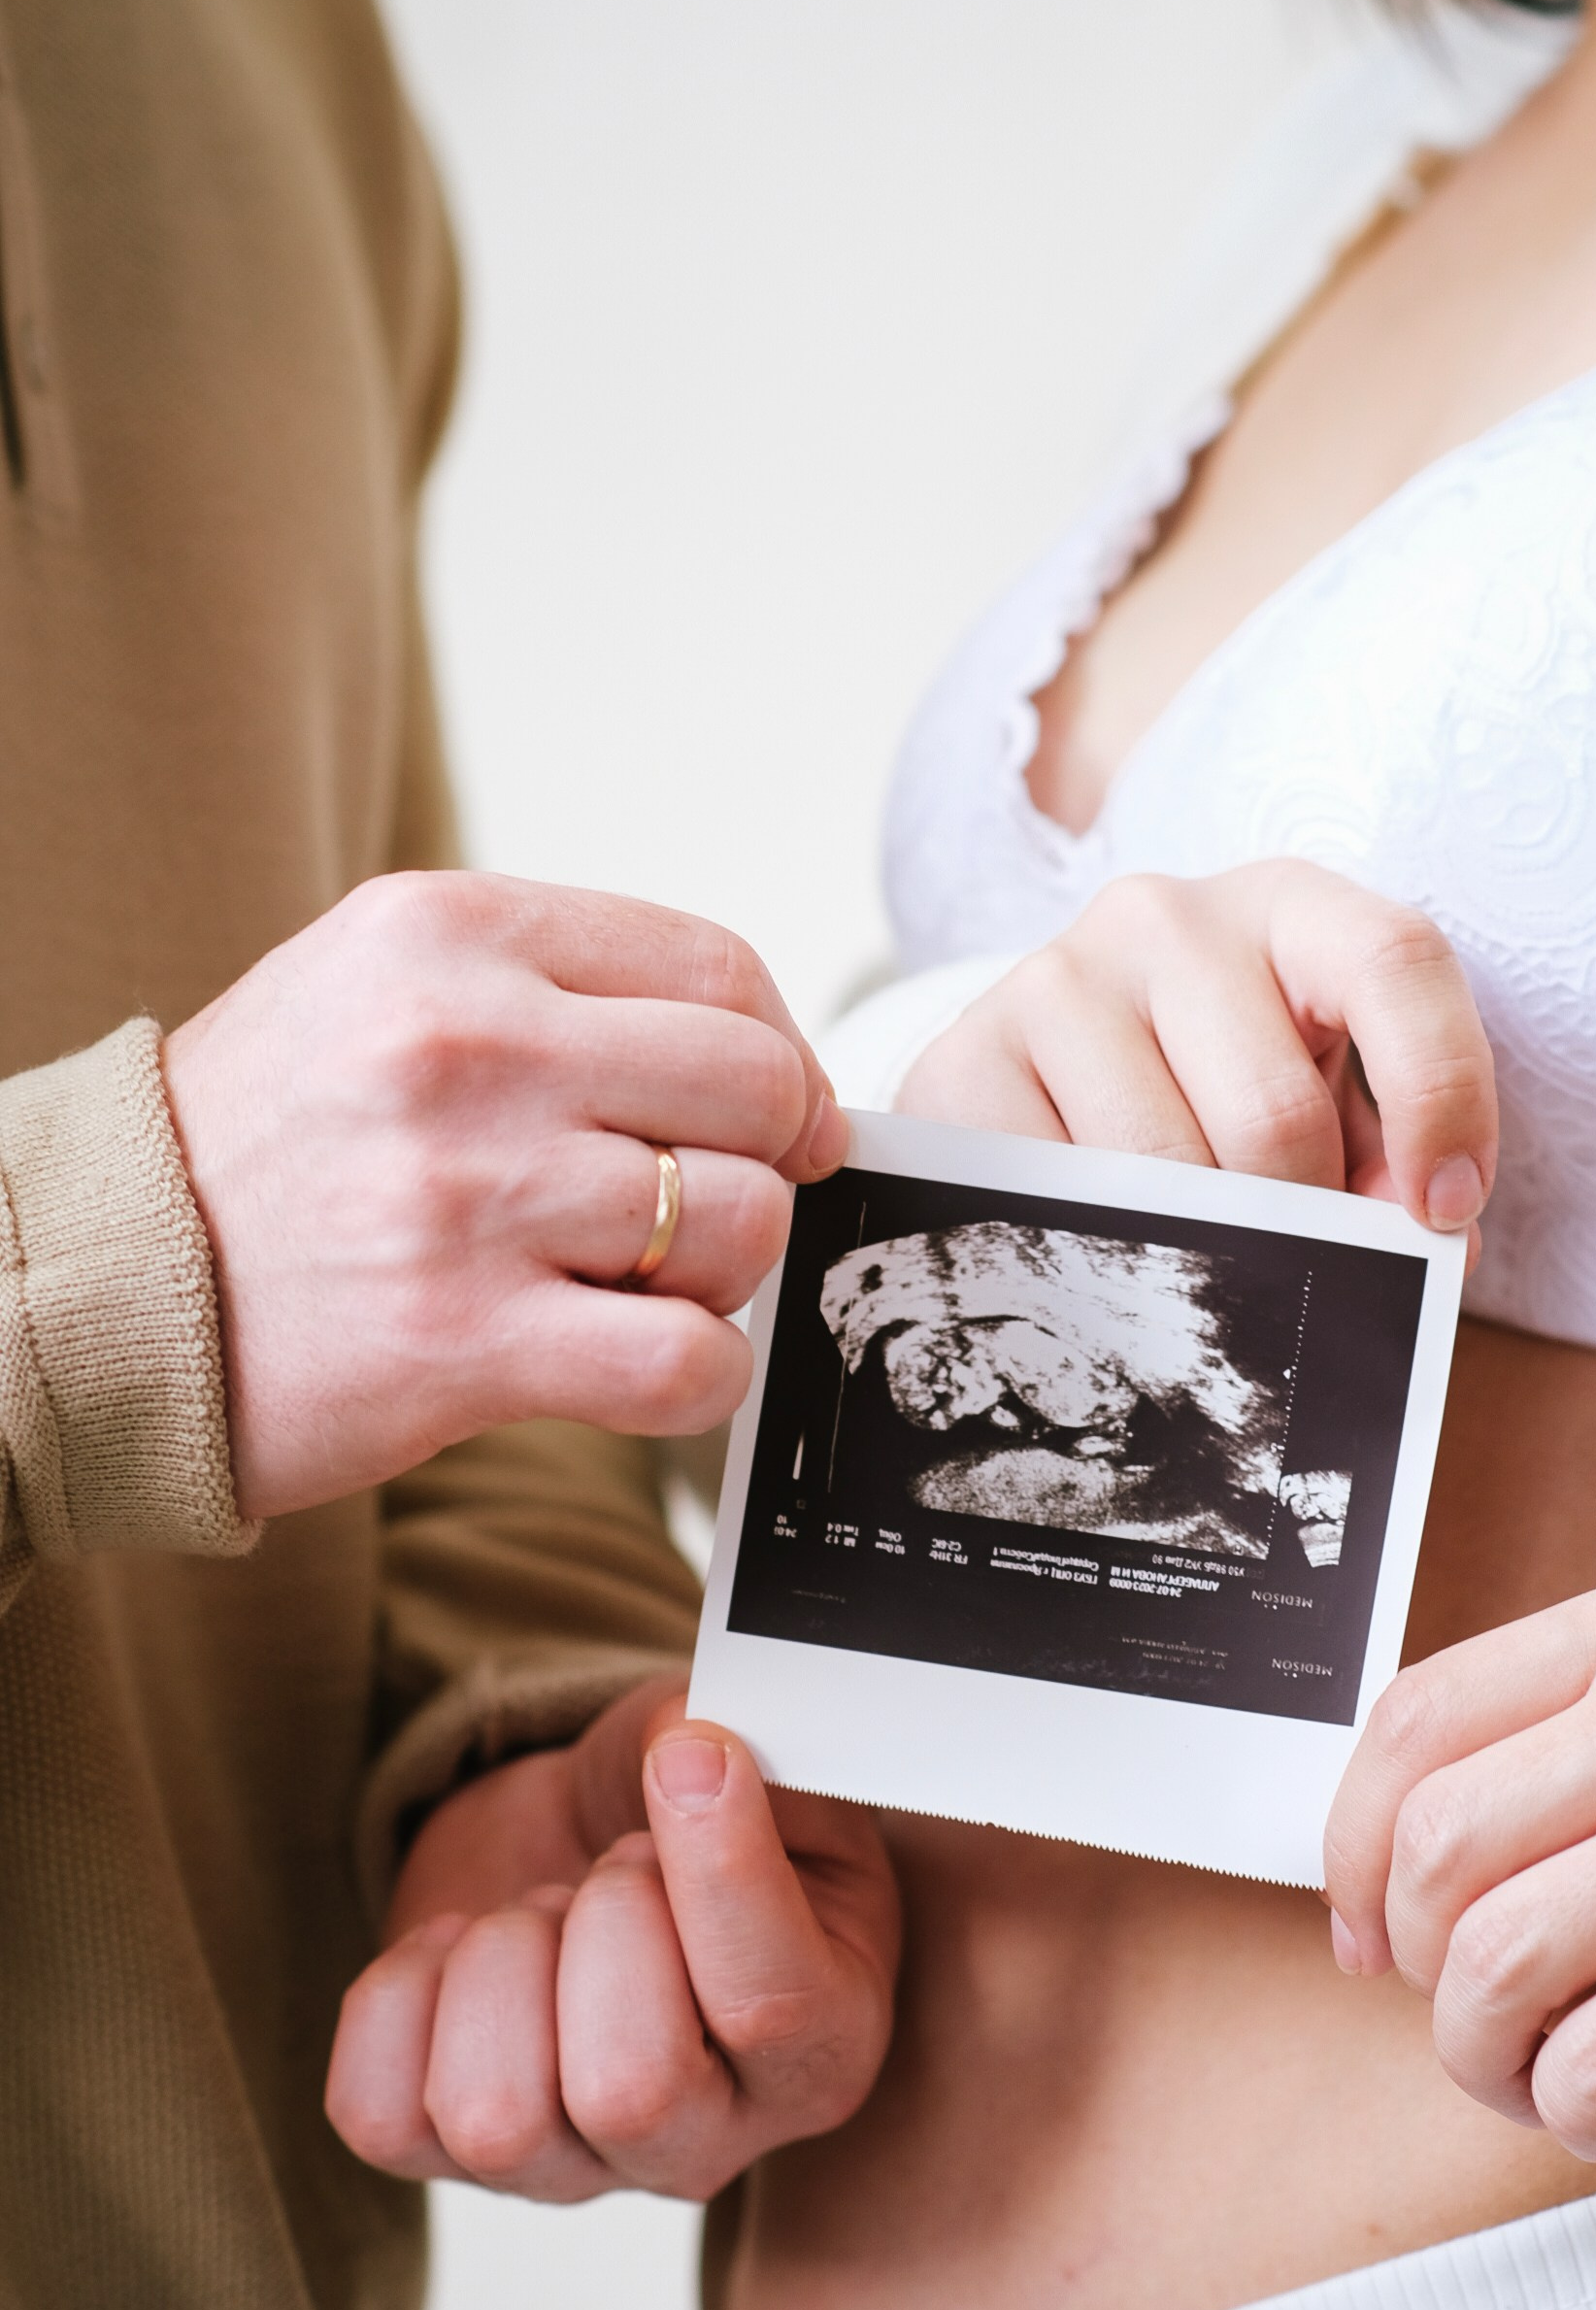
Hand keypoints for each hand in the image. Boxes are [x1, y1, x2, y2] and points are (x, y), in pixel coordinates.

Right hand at [163, 872, 845, 1515]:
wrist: (102, 1287)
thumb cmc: (265, 1149)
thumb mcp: (380, 991)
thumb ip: (556, 994)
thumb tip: (762, 1063)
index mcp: (451, 933)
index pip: (716, 967)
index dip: (779, 1053)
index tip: (772, 1113)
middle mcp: (465, 1045)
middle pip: (754, 1085)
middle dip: (767, 1158)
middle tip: (711, 1205)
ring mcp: (467, 1194)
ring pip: (737, 1220)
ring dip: (718, 1274)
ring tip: (635, 1284)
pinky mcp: (463, 1340)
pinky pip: (686, 1360)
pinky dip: (698, 1376)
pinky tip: (638, 1364)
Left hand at [325, 1680, 899, 2202]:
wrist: (579, 1836)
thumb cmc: (678, 1806)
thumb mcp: (747, 1753)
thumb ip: (742, 1746)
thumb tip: (687, 1755)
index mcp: (825, 2044)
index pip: (772, 2006)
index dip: (717, 1874)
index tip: (688, 1760)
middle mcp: (711, 2140)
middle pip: (628, 2091)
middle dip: (602, 1924)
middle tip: (617, 1863)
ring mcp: (575, 2168)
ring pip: (493, 2116)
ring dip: (501, 1960)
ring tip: (542, 1907)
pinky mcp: (448, 2155)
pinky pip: (380, 2114)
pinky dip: (399, 2000)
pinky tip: (458, 1949)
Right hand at [897, 863, 1495, 1247]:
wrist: (1050, 1069)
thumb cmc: (1225, 1089)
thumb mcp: (1329, 1094)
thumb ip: (1392, 1158)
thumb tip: (1432, 1251)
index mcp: (1286, 907)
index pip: (1394, 961)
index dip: (1442, 1096)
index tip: (1445, 1213)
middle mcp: (1163, 917)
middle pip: (1275, 1116)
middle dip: (1303, 1220)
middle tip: (1292, 1258)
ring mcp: (1055, 979)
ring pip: (1163, 1171)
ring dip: (1200, 1248)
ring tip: (1197, 1249)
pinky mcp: (967, 1058)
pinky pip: (1059, 1200)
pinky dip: (1100, 1253)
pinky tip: (1107, 1244)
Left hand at [1324, 1576, 1595, 2159]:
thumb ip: (1528, 1756)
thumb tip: (1361, 1886)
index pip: (1419, 1717)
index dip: (1351, 1842)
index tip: (1363, 1925)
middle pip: (1439, 1845)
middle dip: (1416, 1959)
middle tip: (1466, 2005)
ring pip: (1496, 1960)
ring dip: (1478, 2052)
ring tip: (1523, 2070)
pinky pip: (1595, 2057)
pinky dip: (1563, 2105)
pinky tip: (1595, 2101)